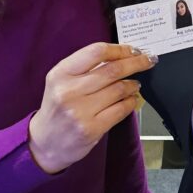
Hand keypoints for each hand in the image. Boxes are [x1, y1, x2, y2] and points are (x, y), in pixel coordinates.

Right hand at [28, 42, 156, 173]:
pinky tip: (132, 98)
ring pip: (119, 89)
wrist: (44, 143)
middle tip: (148, 60)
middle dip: (136, 62)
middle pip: (112, 70)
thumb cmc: (58, 107)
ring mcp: (80, 111)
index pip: (96, 51)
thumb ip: (85, 67)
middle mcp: (69, 91)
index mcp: (61, 73)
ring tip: (136, 83)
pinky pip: (120, 110)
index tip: (134, 49)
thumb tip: (120, 55)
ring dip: (134, 84)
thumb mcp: (61, 81)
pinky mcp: (91, 129)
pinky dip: (131, 101)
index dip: (120, 49)